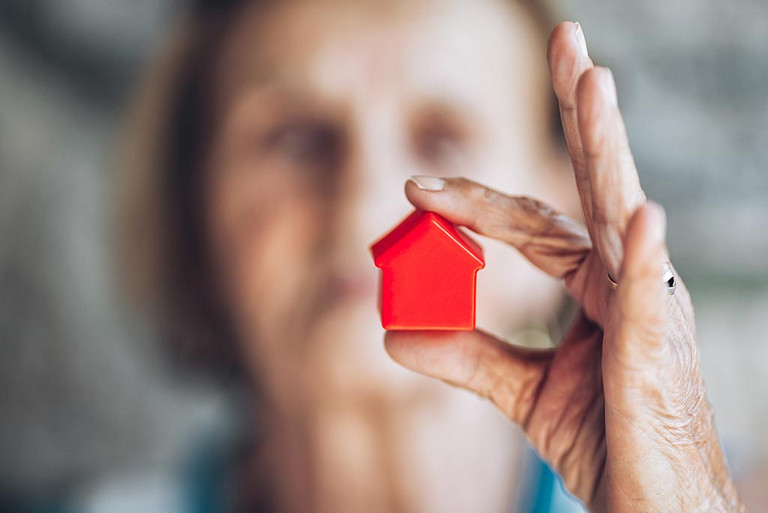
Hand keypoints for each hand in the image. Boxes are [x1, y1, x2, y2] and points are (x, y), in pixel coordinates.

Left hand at [384, 22, 743, 512]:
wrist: (652, 509)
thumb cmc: (606, 439)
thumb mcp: (522, 392)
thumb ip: (465, 355)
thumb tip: (392, 332)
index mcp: (594, 282)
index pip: (529, 222)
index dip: (472, 201)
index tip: (413, 189)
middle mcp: (625, 277)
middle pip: (593, 184)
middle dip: (581, 112)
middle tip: (568, 38)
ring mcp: (648, 307)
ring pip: (620, 214)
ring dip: (607, 148)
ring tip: (593, 81)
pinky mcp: (658, 352)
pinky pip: (647, 297)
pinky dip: (642, 256)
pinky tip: (638, 216)